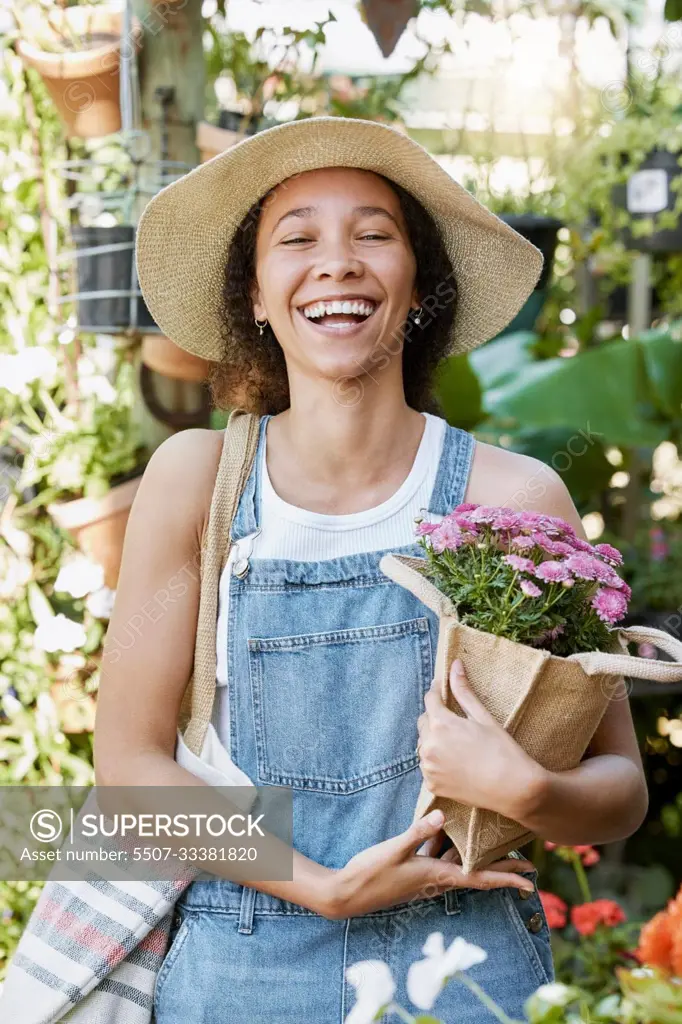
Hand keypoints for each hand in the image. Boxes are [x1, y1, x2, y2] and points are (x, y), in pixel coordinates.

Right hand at [322, 808, 535, 919]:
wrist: (347, 894)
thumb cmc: (370, 874)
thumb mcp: (394, 850)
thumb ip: (417, 832)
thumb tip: (442, 815)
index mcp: (437, 877)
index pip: (480, 879)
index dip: (507, 879)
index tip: (530, 881)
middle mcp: (437, 880)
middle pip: (478, 874)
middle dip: (503, 869)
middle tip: (529, 864)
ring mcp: (426, 878)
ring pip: (461, 866)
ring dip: (480, 859)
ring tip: (499, 845)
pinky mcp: (415, 873)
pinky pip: (442, 861)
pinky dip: (454, 851)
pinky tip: (451, 834)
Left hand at [417, 658, 546, 820]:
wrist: (513, 789)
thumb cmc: (502, 750)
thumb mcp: (483, 717)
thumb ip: (464, 691)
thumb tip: (454, 664)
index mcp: (441, 724)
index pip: (430, 699)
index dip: (437, 692)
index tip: (443, 689)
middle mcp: (429, 746)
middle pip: (423, 722)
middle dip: (435, 717)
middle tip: (456, 721)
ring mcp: (428, 768)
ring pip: (424, 744)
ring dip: (434, 740)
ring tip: (458, 744)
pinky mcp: (431, 785)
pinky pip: (427, 766)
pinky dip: (436, 761)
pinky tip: (456, 762)